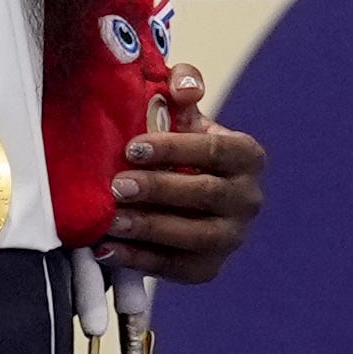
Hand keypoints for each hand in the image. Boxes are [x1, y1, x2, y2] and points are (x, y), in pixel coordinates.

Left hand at [99, 63, 266, 282]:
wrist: (171, 192)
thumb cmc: (174, 146)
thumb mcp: (179, 114)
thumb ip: (181, 88)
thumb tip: (182, 85)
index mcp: (245, 156)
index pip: (218, 151)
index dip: (176, 148)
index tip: (133, 146)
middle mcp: (247, 199)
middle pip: (207, 195)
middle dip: (159, 190)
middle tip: (117, 186)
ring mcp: (231, 237)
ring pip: (196, 236)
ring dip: (150, 229)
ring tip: (111, 220)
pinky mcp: (207, 267)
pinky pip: (175, 268)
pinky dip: (139, 260)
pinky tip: (105, 249)